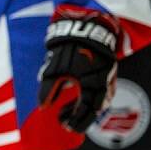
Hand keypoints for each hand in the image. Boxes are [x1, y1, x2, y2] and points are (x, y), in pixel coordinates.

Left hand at [37, 6, 119, 132]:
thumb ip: (49, 89)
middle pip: (94, 111)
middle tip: (63, 119)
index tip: (63, 123)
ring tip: (65, 109)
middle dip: (78, 117)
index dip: (75, 121)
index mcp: (93, 86)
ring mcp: (107, 79)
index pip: (87, 113)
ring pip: (97, 102)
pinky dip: (88, 98)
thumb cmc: (68, 48)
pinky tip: (76, 97)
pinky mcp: (106, 73)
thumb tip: (43, 107)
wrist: (85, 26)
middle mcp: (104, 85)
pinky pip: (100, 92)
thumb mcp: (54, 69)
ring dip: (82, 108)